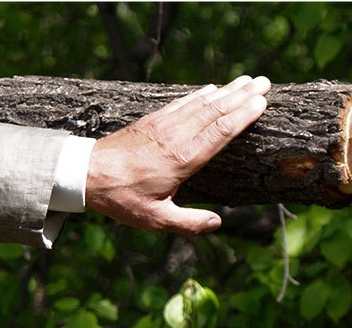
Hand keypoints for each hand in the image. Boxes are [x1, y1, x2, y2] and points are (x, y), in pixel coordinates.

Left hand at [85, 75, 270, 234]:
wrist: (87, 173)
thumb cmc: (123, 198)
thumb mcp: (157, 219)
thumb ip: (189, 223)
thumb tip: (218, 223)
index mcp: (183, 159)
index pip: (220, 130)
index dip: (243, 115)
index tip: (261, 103)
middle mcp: (177, 136)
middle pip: (216, 110)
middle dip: (242, 95)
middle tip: (265, 83)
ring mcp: (165, 125)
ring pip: (202, 102)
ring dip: (226, 90)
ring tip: (247, 80)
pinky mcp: (153, 120)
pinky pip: (183, 102)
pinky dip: (201, 94)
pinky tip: (212, 88)